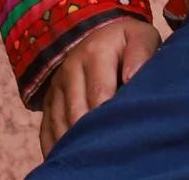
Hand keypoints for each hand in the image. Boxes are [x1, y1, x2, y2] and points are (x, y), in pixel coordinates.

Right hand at [38, 18, 161, 155]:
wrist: (101, 35)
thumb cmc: (128, 42)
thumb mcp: (141, 37)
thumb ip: (141, 53)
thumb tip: (132, 77)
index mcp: (94, 53)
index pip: (99, 94)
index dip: (111, 116)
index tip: (124, 130)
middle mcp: (69, 69)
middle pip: (77, 113)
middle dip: (93, 132)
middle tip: (109, 149)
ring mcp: (56, 86)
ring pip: (60, 124)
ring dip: (74, 142)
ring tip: (93, 154)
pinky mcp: (49, 101)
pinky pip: (47, 129)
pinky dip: (56, 145)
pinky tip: (70, 154)